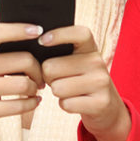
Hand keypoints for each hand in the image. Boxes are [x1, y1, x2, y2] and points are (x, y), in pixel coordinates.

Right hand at [0, 23, 45, 140]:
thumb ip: (0, 51)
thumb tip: (37, 42)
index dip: (19, 29)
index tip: (39, 30)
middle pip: (24, 60)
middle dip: (38, 70)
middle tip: (40, 77)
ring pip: (24, 84)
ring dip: (35, 88)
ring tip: (34, 89)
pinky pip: (19, 106)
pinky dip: (32, 103)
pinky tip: (33, 101)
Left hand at [39, 26, 130, 140]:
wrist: (106, 107)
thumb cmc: (79, 80)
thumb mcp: (75, 62)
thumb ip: (59, 53)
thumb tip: (33, 54)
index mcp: (90, 48)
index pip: (79, 33)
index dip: (58, 35)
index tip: (42, 41)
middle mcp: (98, 62)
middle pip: (51, 67)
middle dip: (48, 77)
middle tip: (59, 79)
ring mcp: (101, 82)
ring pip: (57, 88)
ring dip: (57, 92)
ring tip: (69, 90)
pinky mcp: (100, 102)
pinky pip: (66, 104)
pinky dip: (65, 105)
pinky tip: (76, 102)